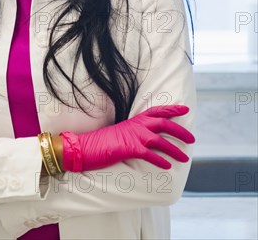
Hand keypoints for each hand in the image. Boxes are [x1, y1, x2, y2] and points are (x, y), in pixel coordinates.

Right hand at [60, 104, 194, 171]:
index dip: (172, 110)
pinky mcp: (128, 148)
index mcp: (134, 121)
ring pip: (160, 140)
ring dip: (175, 149)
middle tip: (192, 139)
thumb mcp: (120, 134)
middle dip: (180, 131)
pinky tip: (167, 166)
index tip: (184, 110)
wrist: (83, 146)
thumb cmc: (101, 143)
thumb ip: (133, 134)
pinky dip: (160, 160)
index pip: (156, 111)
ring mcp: (132, 136)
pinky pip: (149, 154)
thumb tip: (145, 142)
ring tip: (185, 158)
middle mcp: (135, 126)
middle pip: (163, 123)